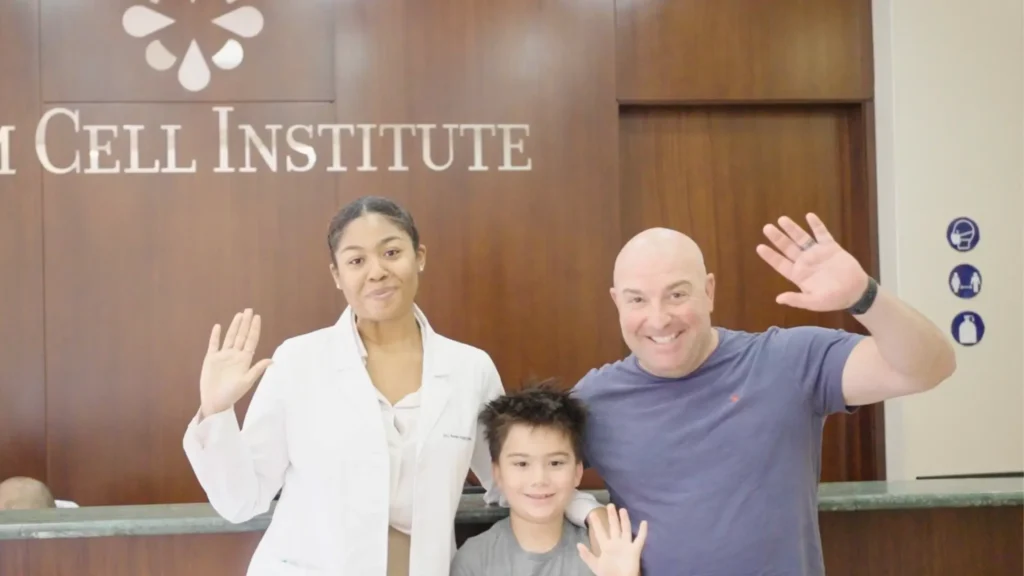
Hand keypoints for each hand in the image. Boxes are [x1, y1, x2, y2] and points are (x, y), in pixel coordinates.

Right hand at [199, 309, 271, 417]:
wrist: (215, 401)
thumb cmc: (232, 394)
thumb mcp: (246, 382)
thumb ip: (257, 369)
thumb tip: (272, 360)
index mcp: (244, 360)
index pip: (250, 341)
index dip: (254, 329)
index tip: (257, 317)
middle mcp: (234, 355)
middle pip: (241, 336)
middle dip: (246, 323)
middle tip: (249, 310)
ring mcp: (223, 356)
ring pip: (229, 337)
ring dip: (234, 326)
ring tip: (239, 315)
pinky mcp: (211, 359)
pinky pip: (213, 344)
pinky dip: (216, 335)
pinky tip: (218, 326)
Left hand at [577, 503, 647, 575]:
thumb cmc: (608, 573)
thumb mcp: (595, 565)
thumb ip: (587, 555)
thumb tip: (578, 544)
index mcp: (606, 546)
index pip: (600, 532)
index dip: (596, 523)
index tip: (592, 513)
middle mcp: (616, 543)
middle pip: (614, 527)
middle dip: (612, 516)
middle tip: (610, 505)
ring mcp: (626, 545)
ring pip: (626, 529)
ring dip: (624, 520)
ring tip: (623, 510)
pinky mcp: (635, 550)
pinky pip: (640, 539)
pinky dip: (643, 531)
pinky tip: (644, 522)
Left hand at [755, 214, 869, 311]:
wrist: (856, 292)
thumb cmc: (834, 299)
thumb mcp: (815, 302)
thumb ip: (797, 299)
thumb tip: (778, 299)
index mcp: (799, 275)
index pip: (780, 263)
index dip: (771, 256)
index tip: (759, 247)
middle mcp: (805, 262)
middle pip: (788, 248)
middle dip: (778, 238)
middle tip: (766, 228)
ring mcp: (817, 253)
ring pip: (802, 238)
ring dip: (792, 229)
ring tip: (781, 219)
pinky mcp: (831, 248)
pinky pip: (822, 234)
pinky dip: (816, 225)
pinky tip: (809, 216)